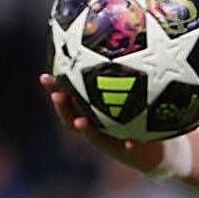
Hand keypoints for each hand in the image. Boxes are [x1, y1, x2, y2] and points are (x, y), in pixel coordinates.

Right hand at [41, 71, 163, 174]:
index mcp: (89, 113)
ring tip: (81, 121)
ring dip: (86, 129)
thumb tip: (123, 44)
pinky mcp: (126, 153)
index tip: (45, 77)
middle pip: (70, 119)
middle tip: (57, 95)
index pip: (67, 99)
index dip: (54, 90)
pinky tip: (130, 141)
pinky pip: (126, 149)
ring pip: (93, 136)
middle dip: (62, 107)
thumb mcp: (130, 95)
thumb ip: (122, 76)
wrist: (153, 149)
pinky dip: (127, 145)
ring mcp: (108, 142)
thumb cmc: (138, 117)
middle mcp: (93, 129)